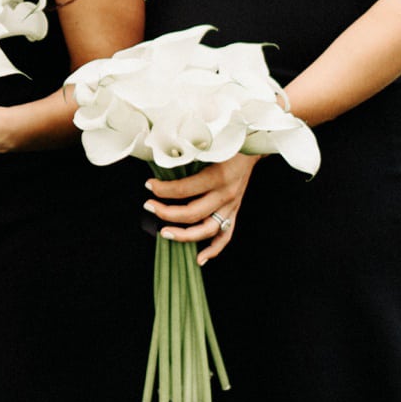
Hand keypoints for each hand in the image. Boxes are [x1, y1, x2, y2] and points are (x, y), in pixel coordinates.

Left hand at [145, 154, 259, 263]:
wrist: (252, 146)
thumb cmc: (226, 142)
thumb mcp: (207, 145)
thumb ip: (187, 155)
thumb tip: (160, 158)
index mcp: (218, 176)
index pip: (184, 190)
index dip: (163, 190)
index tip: (148, 185)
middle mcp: (226, 195)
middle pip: (192, 213)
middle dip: (166, 212)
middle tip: (148, 206)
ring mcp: (232, 206)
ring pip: (207, 230)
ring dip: (184, 235)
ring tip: (164, 233)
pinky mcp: (235, 211)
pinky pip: (225, 236)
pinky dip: (213, 250)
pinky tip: (199, 258)